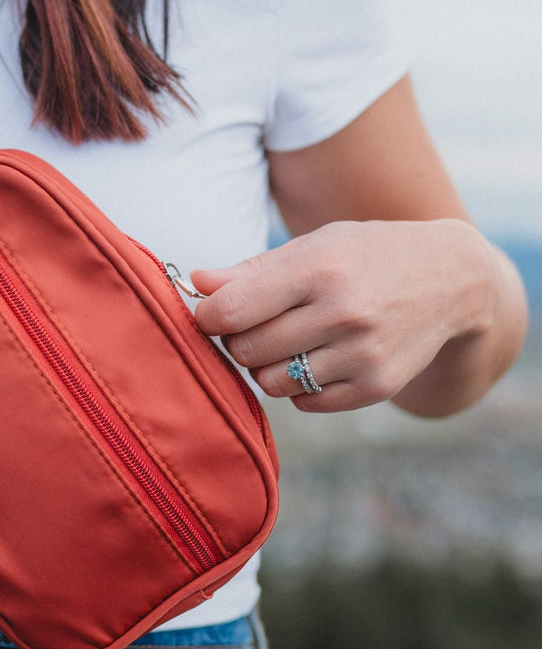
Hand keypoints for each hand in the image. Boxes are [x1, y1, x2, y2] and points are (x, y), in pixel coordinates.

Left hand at [190, 219, 490, 412]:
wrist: (452, 279)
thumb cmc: (364, 255)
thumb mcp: (312, 246)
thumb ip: (250, 270)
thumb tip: (196, 283)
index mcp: (319, 270)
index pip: (232, 311)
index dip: (207, 316)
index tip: (210, 312)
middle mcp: (343, 314)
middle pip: (247, 349)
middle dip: (237, 339)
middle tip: (254, 323)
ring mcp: (363, 354)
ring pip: (270, 382)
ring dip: (265, 365)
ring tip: (287, 338)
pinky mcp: (377, 386)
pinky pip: (305, 402)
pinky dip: (297, 386)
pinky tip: (315, 357)